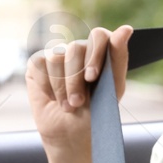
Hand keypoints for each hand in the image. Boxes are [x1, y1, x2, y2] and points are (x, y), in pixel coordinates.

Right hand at [25, 24, 131, 153]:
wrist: (72, 134)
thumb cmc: (96, 111)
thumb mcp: (113, 88)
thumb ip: (118, 58)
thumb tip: (126, 28)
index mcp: (100, 52)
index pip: (98, 35)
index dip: (95, 54)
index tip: (92, 77)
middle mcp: (78, 50)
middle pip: (75, 48)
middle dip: (76, 80)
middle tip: (78, 102)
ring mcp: (56, 56)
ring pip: (55, 58)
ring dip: (61, 87)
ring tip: (67, 105)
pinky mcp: (37, 64)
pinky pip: (39, 65)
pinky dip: (46, 86)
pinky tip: (52, 98)